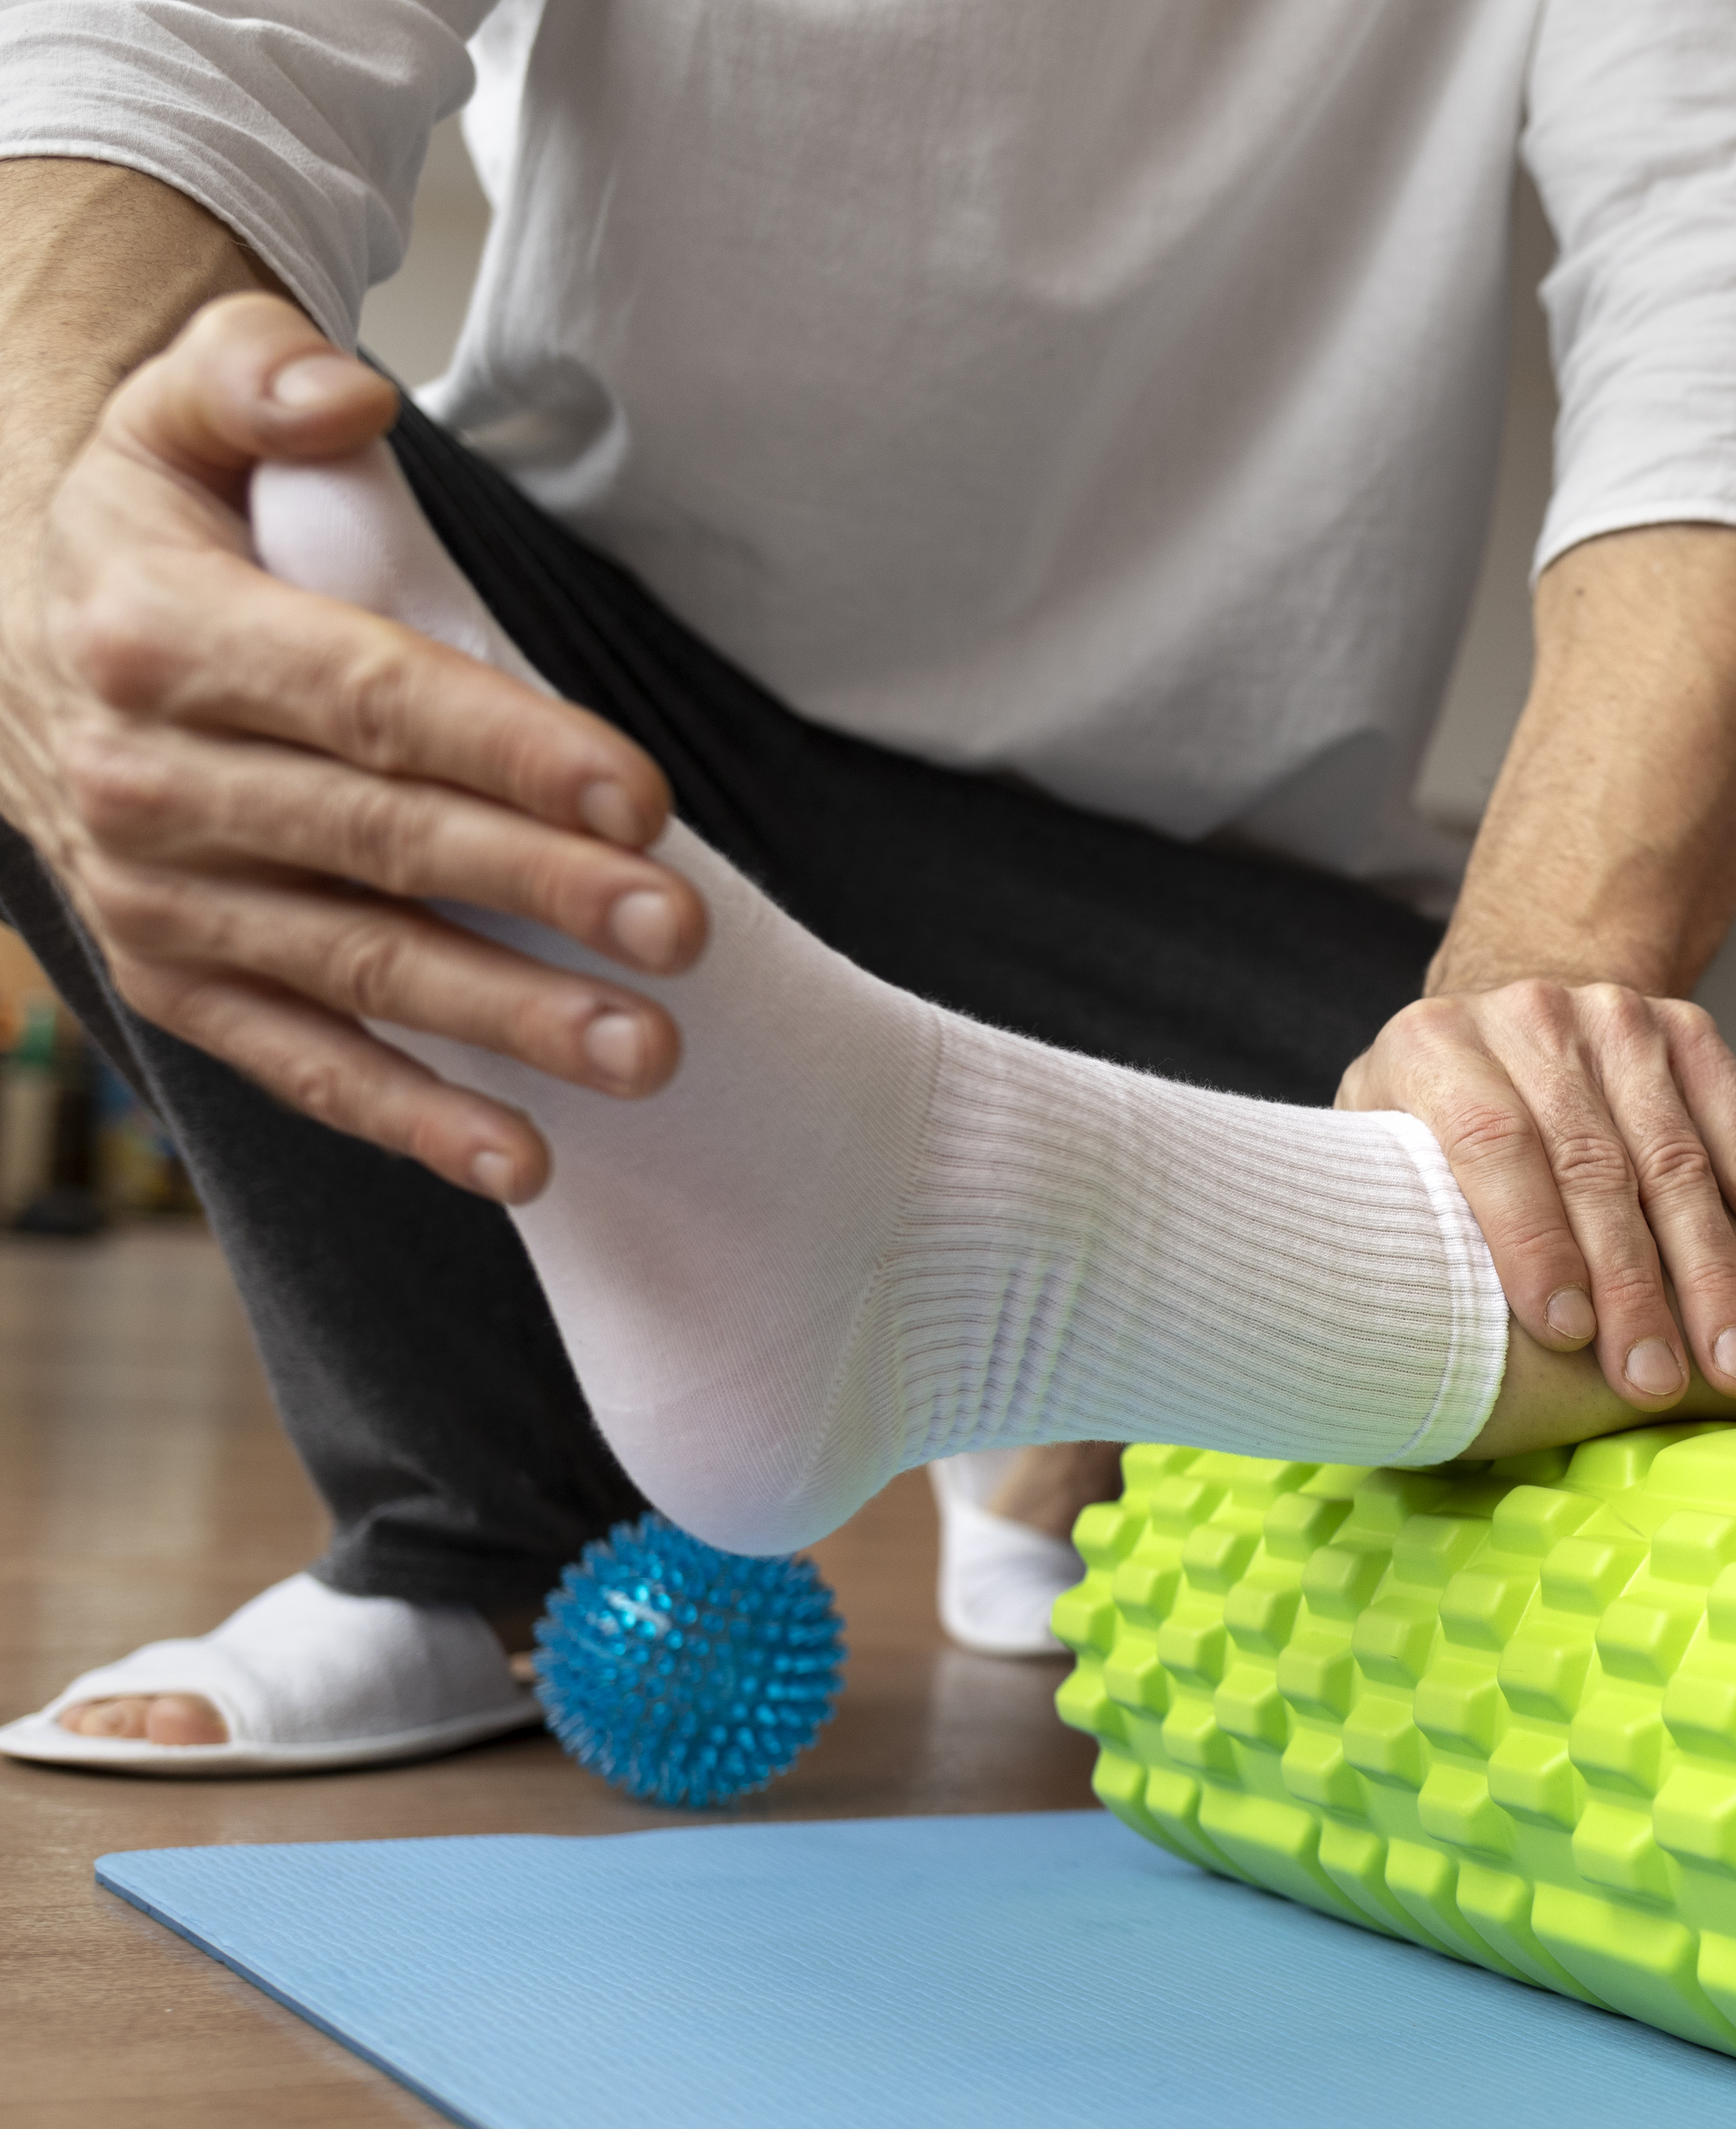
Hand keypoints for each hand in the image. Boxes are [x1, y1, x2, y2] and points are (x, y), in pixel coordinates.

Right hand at [0, 292, 701, 1201]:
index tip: (640, 800)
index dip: (511, 750)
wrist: (9, 626)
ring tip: (645, 1050)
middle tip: (683, 935)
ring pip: (354, 967)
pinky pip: (298, 1060)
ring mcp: (154, 898)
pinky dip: (410, 1117)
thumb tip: (344, 395)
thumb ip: (255, 376)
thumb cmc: (148, 522)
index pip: (368, 700)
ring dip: (505, 1019)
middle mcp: (145, 781)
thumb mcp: (173, 411)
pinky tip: (523, 1159)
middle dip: (540, 892)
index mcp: (163, 637)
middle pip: (382, 842)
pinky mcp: (174, 980)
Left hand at [1339, 978, 1735, 1409]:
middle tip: (1656, 1379)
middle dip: (1633, 1285)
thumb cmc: (1428, 1132)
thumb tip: (1423, 1333)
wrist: (1503, 1026)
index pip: (1493, 1144)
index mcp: (1433, 1046)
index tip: (1568, 1334)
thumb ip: (1403, 1218)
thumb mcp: (1381, 1159)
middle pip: (1594, 1164)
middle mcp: (1529, 1017)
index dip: (1533, 1241)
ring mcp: (1616, 1018)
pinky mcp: (1687, 1030)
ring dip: (1714, 1272)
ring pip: (1678, 1160)